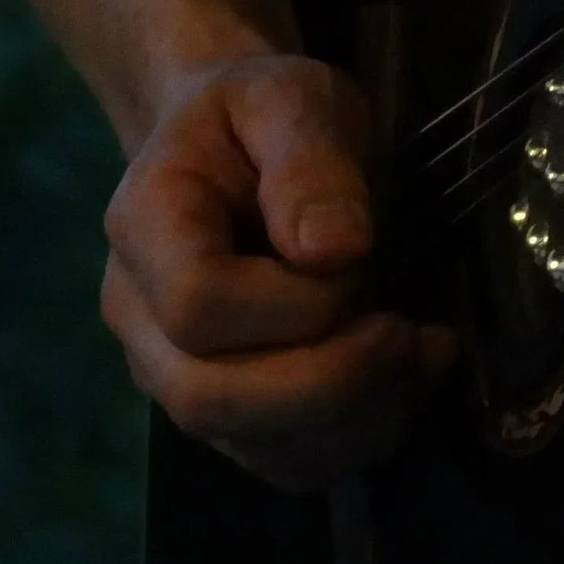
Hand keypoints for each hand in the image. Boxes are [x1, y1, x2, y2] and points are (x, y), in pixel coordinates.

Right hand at [101, 54, 456, 490]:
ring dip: (362, 416)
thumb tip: (335, 251)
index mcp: (144, 228)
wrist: (242, 145)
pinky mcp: (228, 414)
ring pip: (255, 447)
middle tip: (410, 330)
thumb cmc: (264, 114)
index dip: (295, 302)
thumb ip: (310, 164)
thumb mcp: (294, 100)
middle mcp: (139, 319)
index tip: (359, 255)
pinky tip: (406, 377)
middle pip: (209, 400)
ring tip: (424, 347)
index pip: (198, 306)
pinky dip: (361, 437)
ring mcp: (175, 376)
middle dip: (335, 380)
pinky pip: (288, 463)